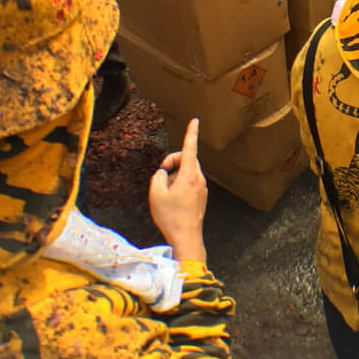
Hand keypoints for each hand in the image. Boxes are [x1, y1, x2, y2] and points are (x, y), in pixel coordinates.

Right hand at [149, 118, 207, 264]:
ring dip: (175, 175)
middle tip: (161, 176)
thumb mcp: (156, 194)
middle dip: (172, 162)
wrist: (186, 238)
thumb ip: (158, 177)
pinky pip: (190, 181)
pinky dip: (180, 183)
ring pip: (187, 171)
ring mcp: (202, 188)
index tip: (195, 120)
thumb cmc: (171, 217)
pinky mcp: (201, 196)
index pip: (189, 148)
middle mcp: (199, 179)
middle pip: (186, 159)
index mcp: (189, 175)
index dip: (191, 132)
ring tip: (166, 193)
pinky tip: (172, 199)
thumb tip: (163, 173)